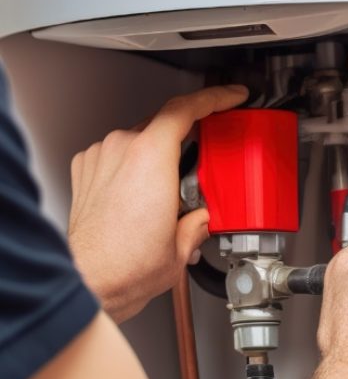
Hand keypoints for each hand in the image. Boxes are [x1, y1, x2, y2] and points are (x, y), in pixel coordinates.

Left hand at [69, 85, 247, 321]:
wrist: (88, 282)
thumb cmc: (125, 266)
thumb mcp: (183, 245)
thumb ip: (199, 221)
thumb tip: (203, 217)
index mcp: (151, 157)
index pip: (186, 108)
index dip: (215, 97)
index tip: (231, 96)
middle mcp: (122, 149)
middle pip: (164, 125)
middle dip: (186, 142)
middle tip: (201, 168)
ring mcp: (100, 157)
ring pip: (138, 140)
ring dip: (156, 158)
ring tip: (167, 195)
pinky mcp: (85, 170)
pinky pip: (116, 155)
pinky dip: (131, 167)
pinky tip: (140, 197)